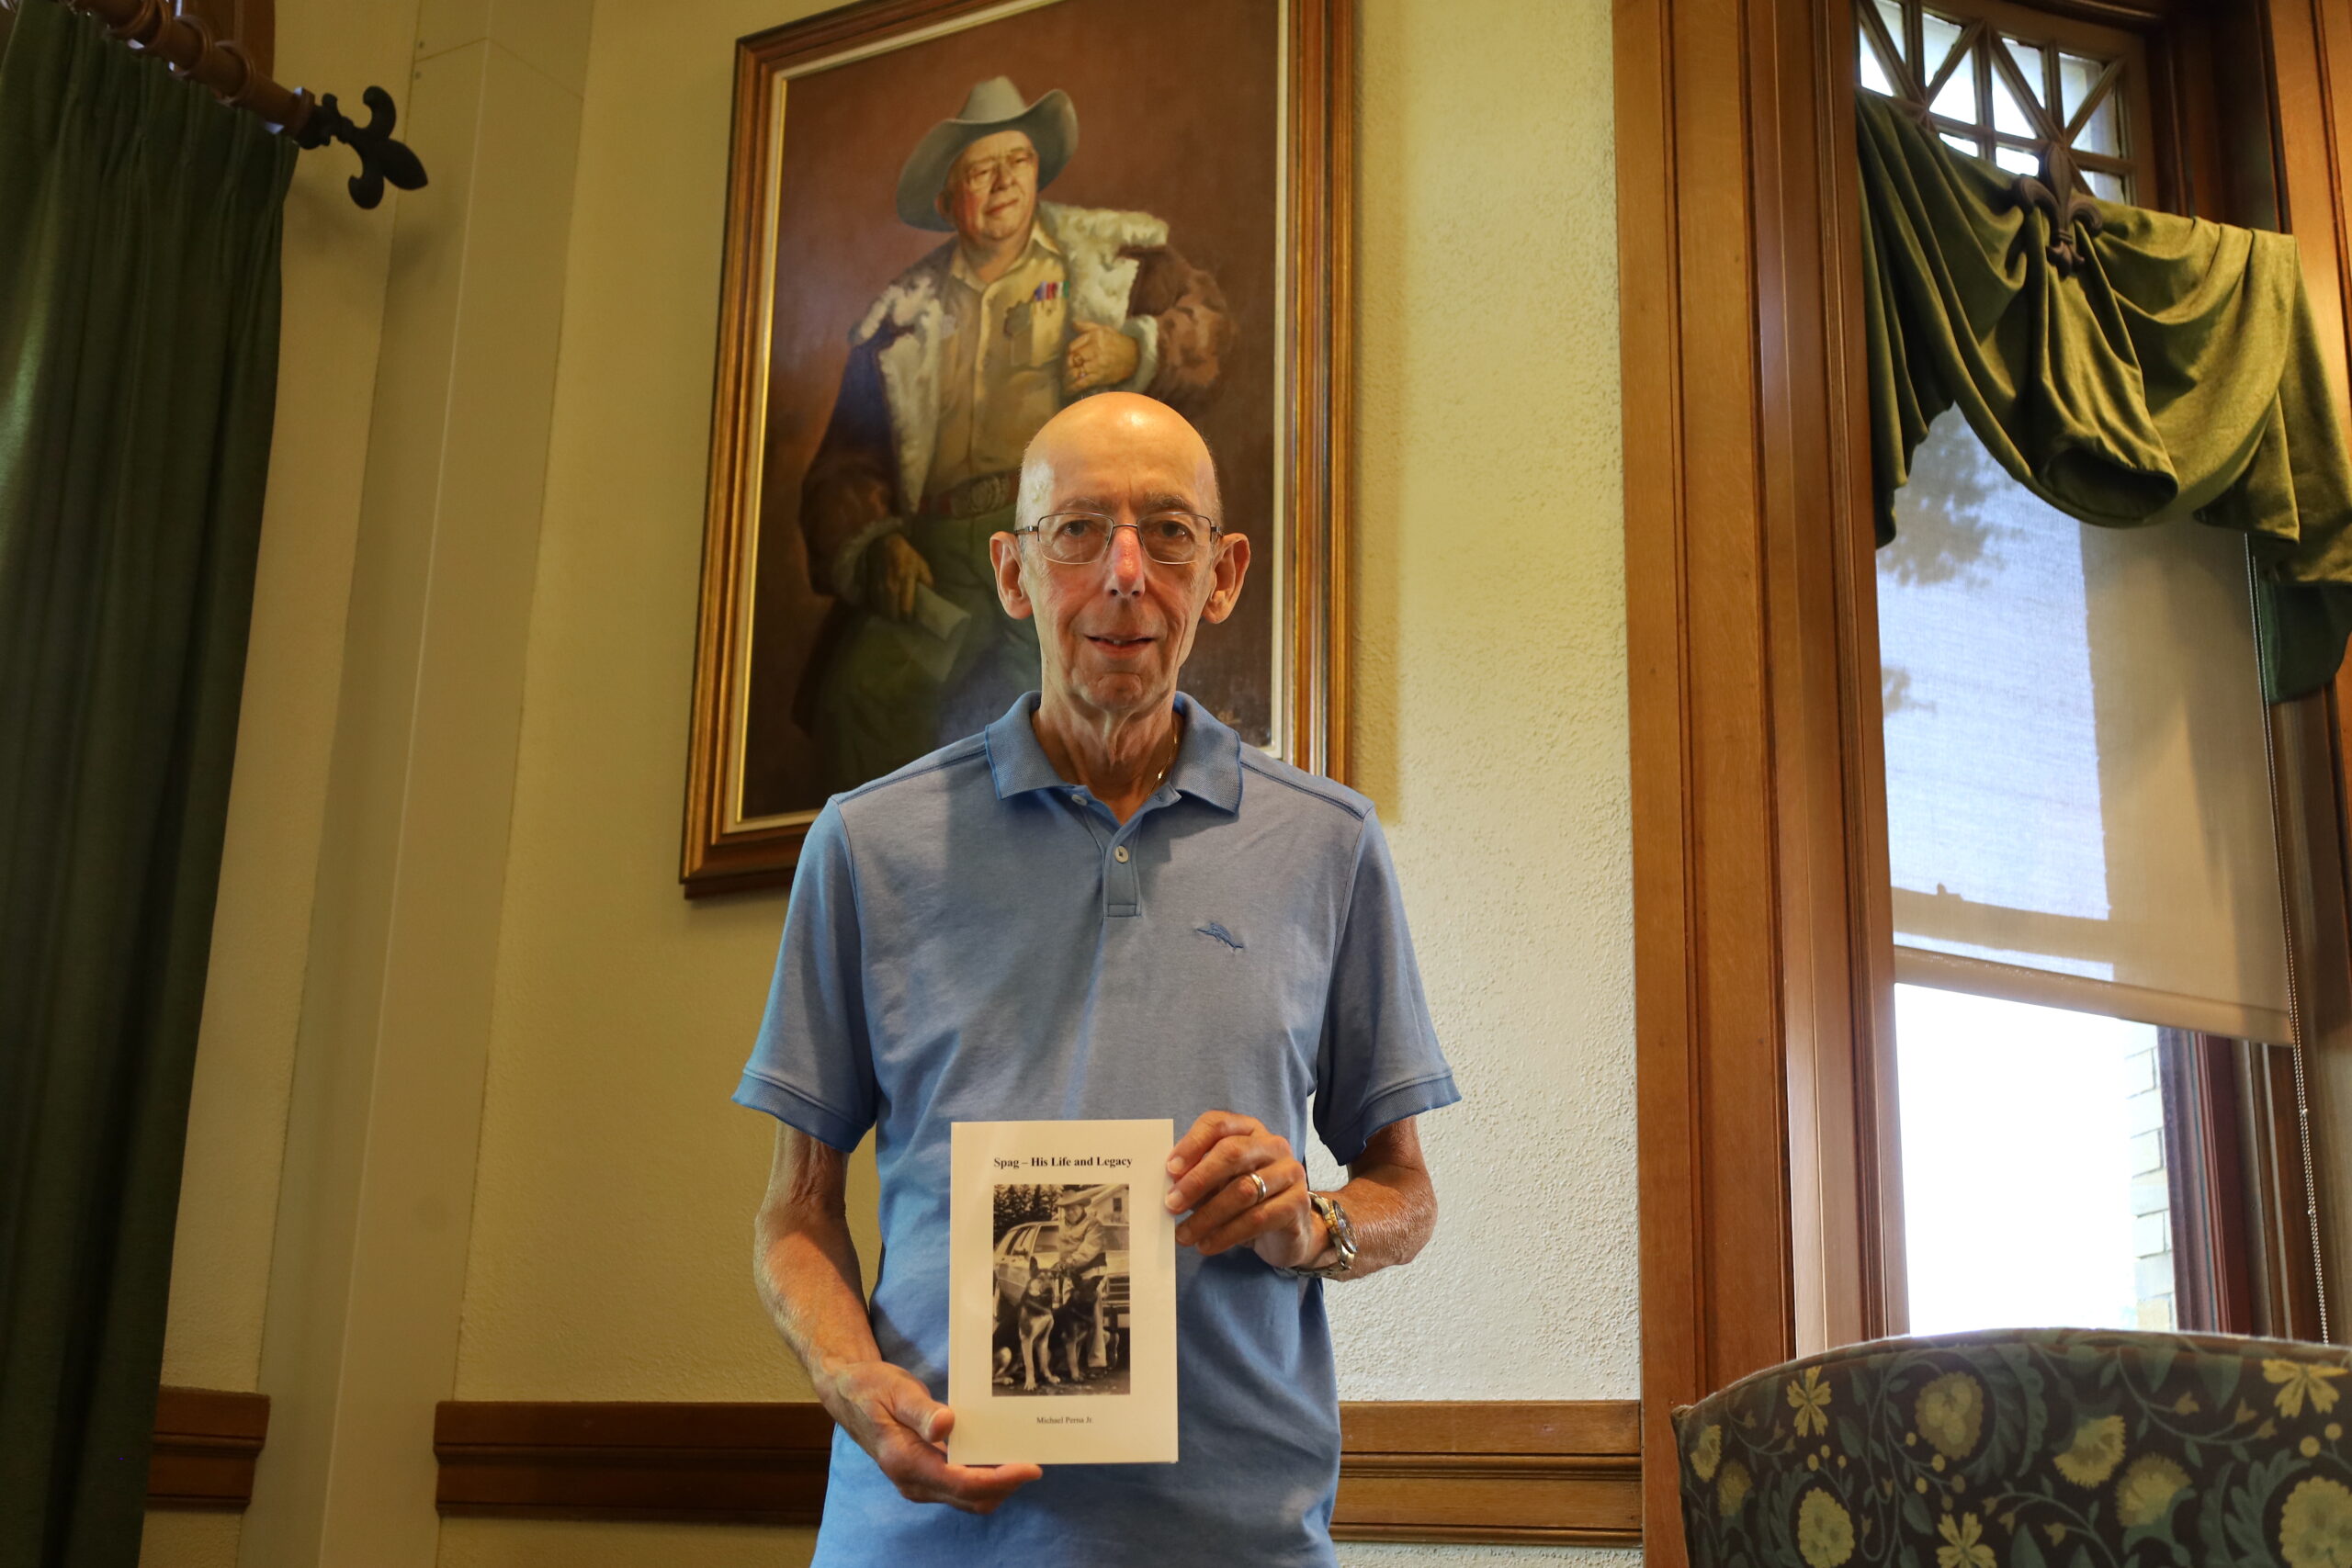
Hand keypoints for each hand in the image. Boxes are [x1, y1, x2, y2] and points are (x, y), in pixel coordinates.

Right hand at [816, 1359, 1039, 1512]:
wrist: (848, 1393)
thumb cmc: (872, 1388)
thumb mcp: (898, 1391)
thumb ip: (923, 1412)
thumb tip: (948, 1425)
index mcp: (906, 1462)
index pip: (962, 1483)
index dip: (1000, 1479)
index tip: (1030, 1467)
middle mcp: (913, 1482)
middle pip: (971, 1498)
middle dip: (1005, 1485)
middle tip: (1033, 1459)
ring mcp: (918, 1483)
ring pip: (967, 1497)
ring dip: (997, 1483)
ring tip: (1021, 1456)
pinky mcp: (923, 1476)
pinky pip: (960, 1487)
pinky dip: (984, 1477)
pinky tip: (998, 1454)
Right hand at [866, 533, 934, 620]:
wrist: (885, 542)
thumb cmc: (907, 555)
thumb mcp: (922, 565)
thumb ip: (927, 581)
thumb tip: (930, 596)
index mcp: (906, 580)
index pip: (906, 607)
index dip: (908, 617)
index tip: (910, 619)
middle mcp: (891, 585)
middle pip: (892, 612)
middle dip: (897, 618)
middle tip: (901, 619)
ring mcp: (879, 586)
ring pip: (881, 609)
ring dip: (887, 614)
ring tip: (892, 615)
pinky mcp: (870, 584)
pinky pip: (873, 602)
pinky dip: (878, 607)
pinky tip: (883, 607)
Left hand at [1064, 320, 1141, 392]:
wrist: (1135, 356)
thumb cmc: (1117, 341)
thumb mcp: (1103, 329)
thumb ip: (1086, 326)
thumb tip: (1072, 324)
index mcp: (1094, 337)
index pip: (1072, 346)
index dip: (1067, 353)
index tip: (1067, 357)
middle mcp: (1094, 350)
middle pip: (1072, 359)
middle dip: (1065, 366)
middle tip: (1063, 370)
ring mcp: (1096, 365)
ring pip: (1075, 372)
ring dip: (1066, 378)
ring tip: (1063, 382)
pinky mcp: (1099, 377)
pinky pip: (1082, 383)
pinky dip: (1073, 388)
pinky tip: (1067, 391)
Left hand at [1164, 1110, 1323, 1269]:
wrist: (1289, 1230)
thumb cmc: (1246, 1200)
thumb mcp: (1219, 1183)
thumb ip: (1198, 1177)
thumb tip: (1169, 1185)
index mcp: (1249, 1130)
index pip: (1218, 1124)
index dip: (1192, 1144)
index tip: (1169, 1170)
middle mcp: (1273, 1145)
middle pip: (1232, 1153)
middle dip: (1197, 1180)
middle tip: (1172, 1204)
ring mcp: (1290, 1172)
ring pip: (1243, 1190)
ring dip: (1207, 1216)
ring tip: (1184, 1235)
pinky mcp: (1297, 1203)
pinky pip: (1257, 1218)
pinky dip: (1226, 1234)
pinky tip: (1207, 1245)